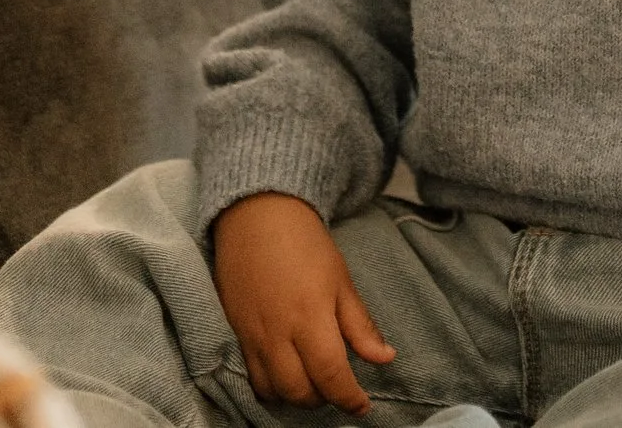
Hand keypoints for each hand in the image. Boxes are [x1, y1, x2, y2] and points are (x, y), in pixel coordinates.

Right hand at [210, 193, 396, 412]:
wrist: (256, 215)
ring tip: (314, 383)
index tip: (362, 405)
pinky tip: (287, 374)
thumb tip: (385, 359)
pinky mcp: (236, 333)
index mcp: (310, 317)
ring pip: (272, 391)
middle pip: (299, 391)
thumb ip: (360, 325)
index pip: (330, 375)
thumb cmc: (306, 243)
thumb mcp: (341, 280)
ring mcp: (252, 336)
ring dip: (296, 397)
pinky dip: (272, 387)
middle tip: (339, 389)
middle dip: (323, 400)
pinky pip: (252, 376)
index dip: (349, 398)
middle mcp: (277, 334)